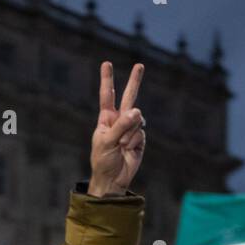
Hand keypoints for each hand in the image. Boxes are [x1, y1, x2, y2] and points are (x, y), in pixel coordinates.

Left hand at [88, 61, 144, 196]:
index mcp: (106, 119)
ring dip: (129, 132)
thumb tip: (138, 111)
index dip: (107, 80)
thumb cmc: (103, 161)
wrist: (113, 180)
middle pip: (129, 97)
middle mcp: (119, 120)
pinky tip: (128, 150)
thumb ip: (121, 125)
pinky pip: (141, 133)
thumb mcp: (107, 141)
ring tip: (121, 146)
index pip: (108, 96)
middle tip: (140, 65)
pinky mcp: (140, 139)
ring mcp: (131, 129)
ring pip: (137, 120)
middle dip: (135, 81)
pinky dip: (134, 141)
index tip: (106, 64)